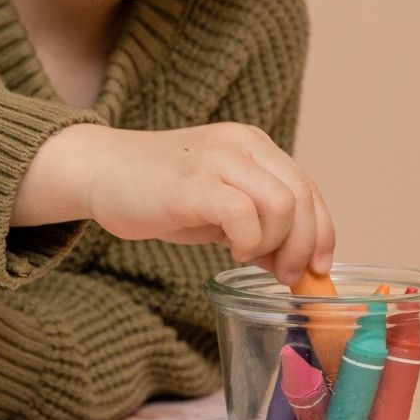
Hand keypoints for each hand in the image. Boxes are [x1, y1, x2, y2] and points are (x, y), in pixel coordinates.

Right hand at [14, 122, 333, 287]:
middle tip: (284, 276)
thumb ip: (255, 220)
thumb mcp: (215, 202)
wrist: (98, 171)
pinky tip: (228, 251)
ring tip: (245, 257)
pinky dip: (247, 241)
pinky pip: (243, 214)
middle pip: (301, 198)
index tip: (316, 268)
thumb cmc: (154, 191)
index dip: (321, 233)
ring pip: (281, 206)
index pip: (307, 188)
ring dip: (273, 245)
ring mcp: (216, 160)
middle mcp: (240, 143)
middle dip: (303, 246)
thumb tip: (292, 261)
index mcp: (251, 144)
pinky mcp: (192, 184)